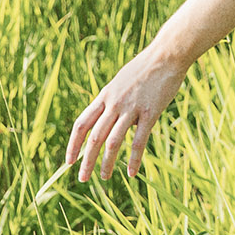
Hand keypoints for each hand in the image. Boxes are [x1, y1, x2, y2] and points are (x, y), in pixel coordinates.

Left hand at [67, 46, 187, 180]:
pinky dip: (134, 159)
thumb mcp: (121, 82)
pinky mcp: (150, 113)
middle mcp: (113, 103)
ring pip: (113, 141)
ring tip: (104, 177)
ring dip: (107, 162)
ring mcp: (131, 108)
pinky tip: (133, 173)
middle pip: (94, 137)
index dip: (73, 144)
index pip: (81, 124)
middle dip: (86, 160)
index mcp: (104, 96)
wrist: (166, 55)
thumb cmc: (145, 69)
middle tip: (82, 179)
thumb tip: (111, 117)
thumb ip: (113, 100)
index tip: (69, 161)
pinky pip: (139, 141)